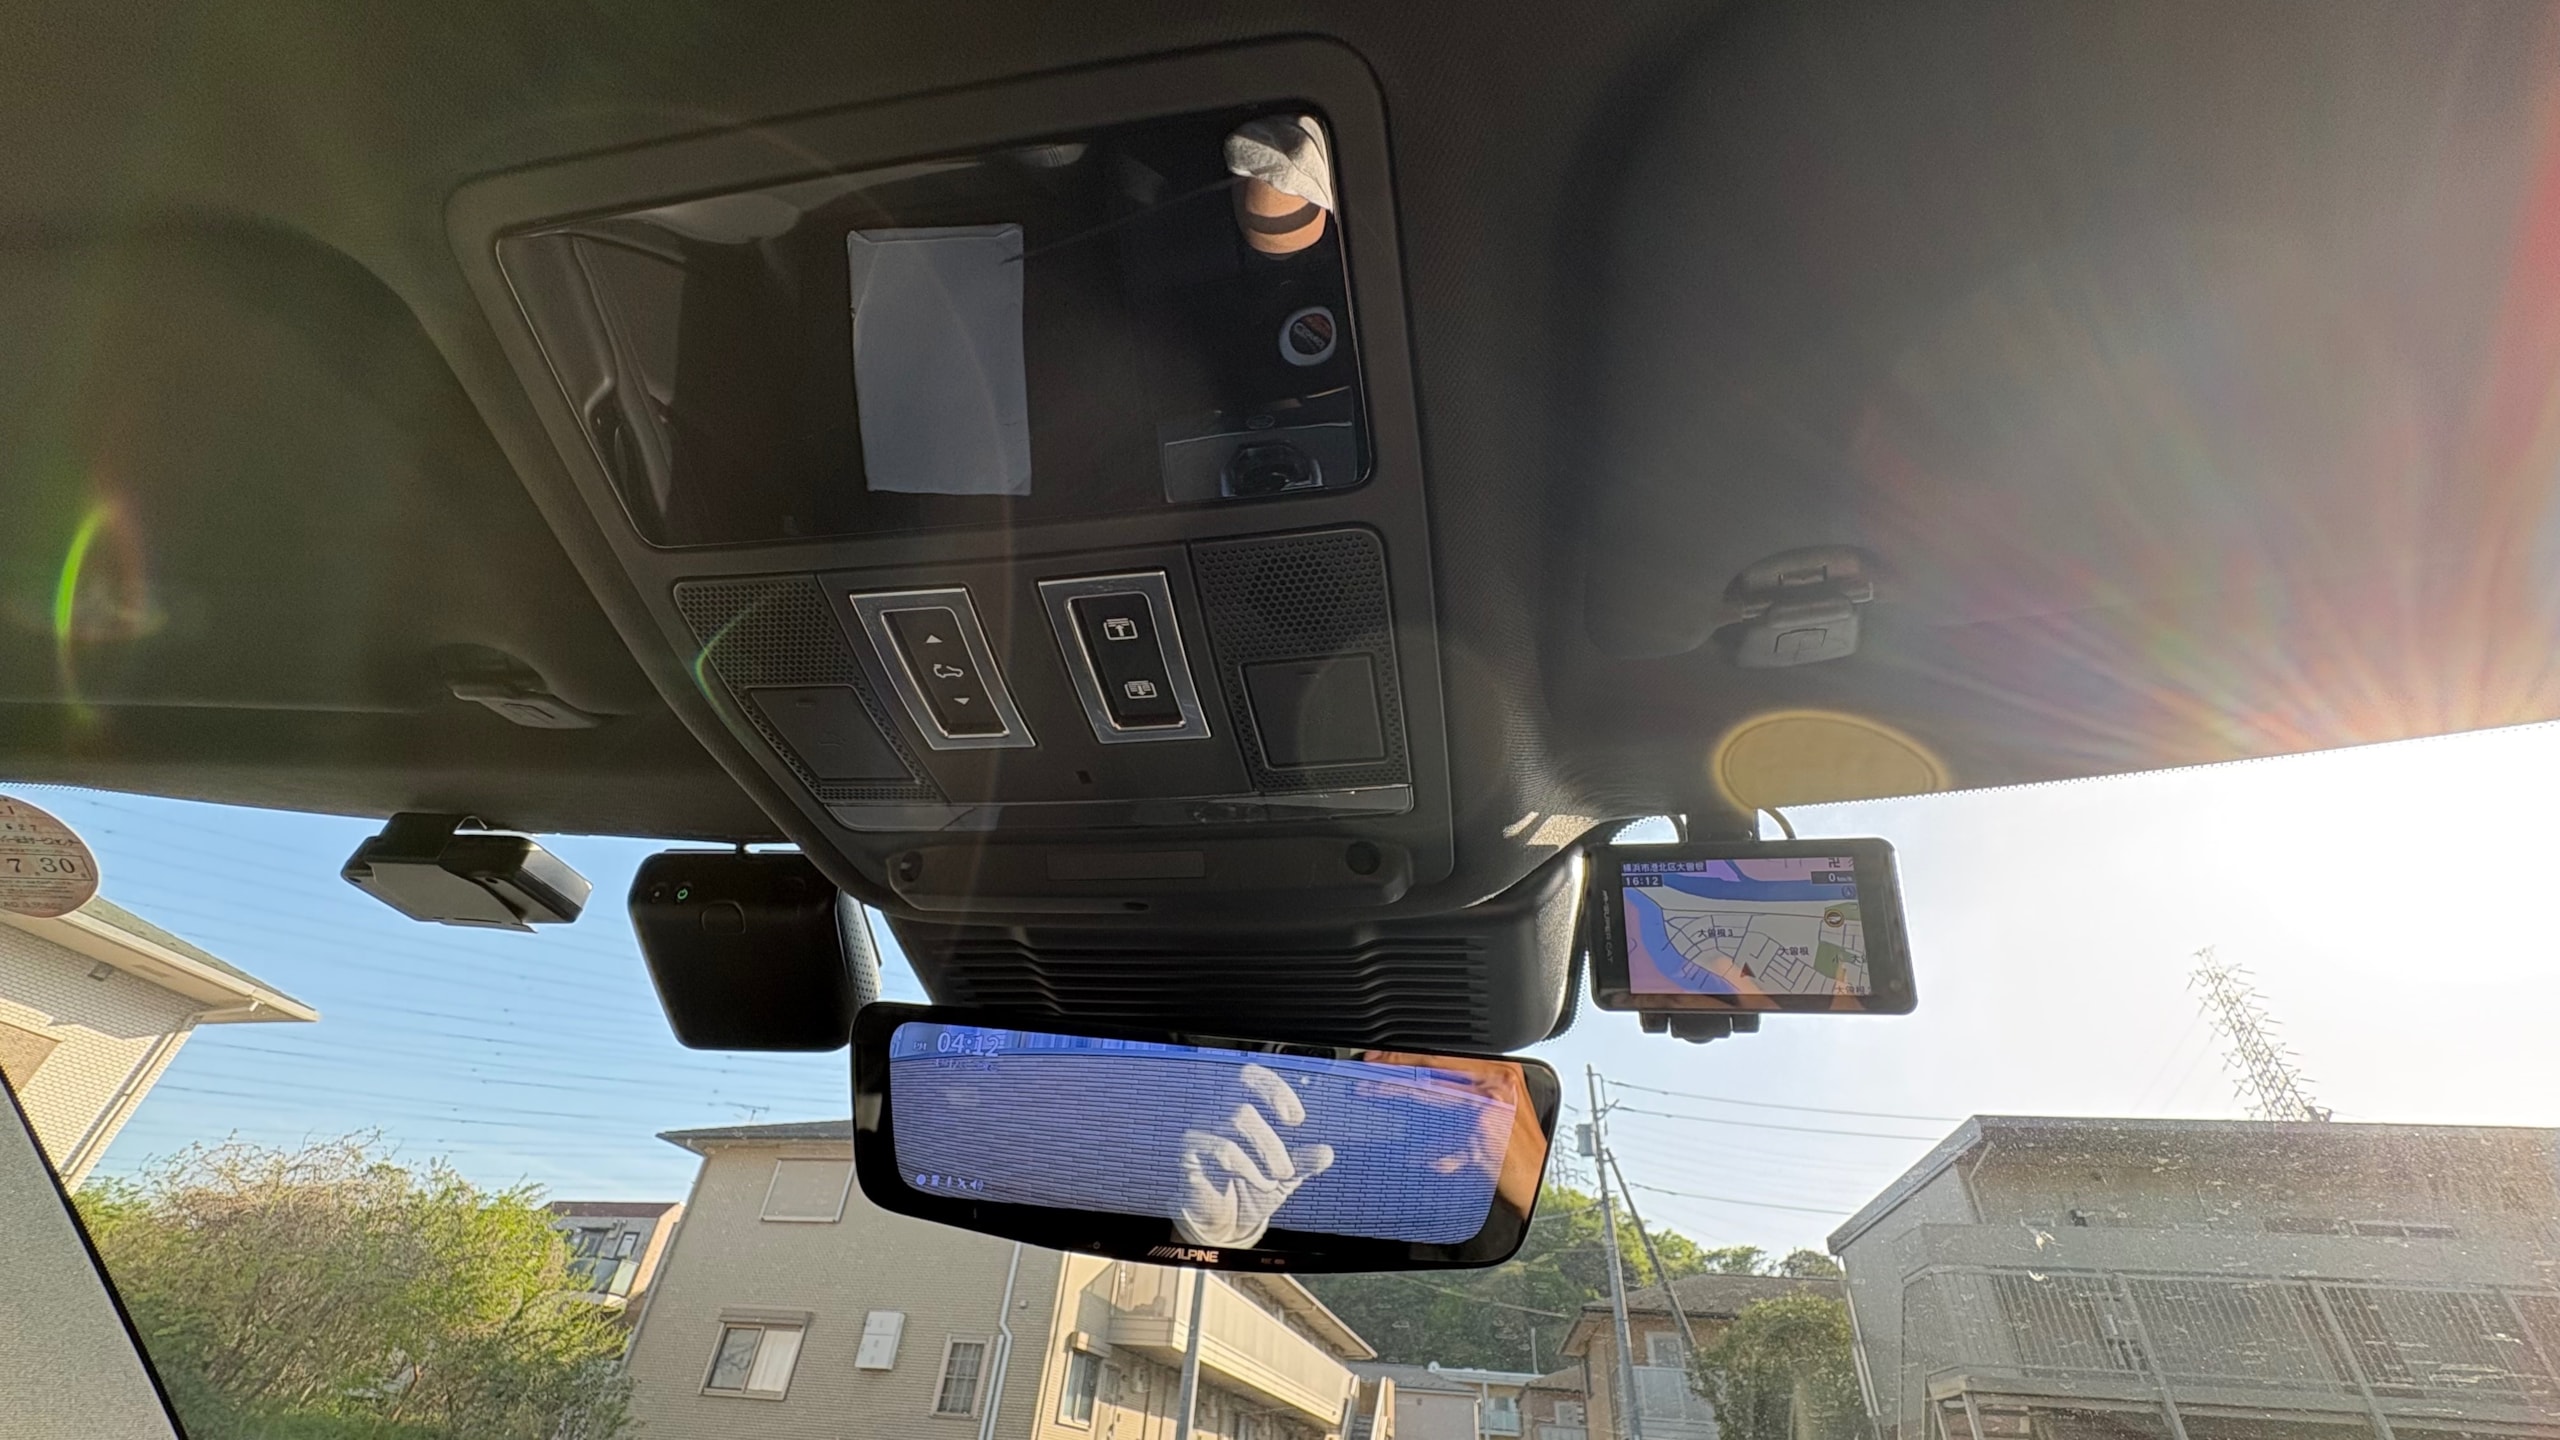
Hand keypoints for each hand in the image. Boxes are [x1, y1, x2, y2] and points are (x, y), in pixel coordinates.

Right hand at [1174, 1063, 1334, 1247]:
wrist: (1224, 1220)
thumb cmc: (1251, 1188)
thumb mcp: (1284, 1176)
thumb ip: (1304, 1162)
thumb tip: (1326, 1153)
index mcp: (1237, 1106)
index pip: (1248, 1076)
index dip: (1274, 1089)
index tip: (1297, 1119)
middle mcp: (1215, 1114)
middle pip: (1244, 1107)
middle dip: (1273, 1142)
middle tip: (1288, 1170)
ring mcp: (1200, 1131)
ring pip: (1236, 1120)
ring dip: (1265, 1151)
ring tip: (1278, 1178)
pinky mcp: (1189, 1153)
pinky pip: (1221, 1147)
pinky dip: (1248, 1167)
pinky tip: (1260, 1183)